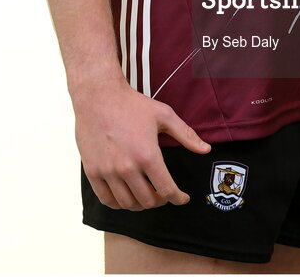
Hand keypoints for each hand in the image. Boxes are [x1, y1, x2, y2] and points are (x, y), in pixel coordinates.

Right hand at [72, 75, 210, 209]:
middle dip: (159, 201)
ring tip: (146, 194)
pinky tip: (125, 196)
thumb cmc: (132, 105)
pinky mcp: (92, 172)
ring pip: (127, 203)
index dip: (178, 198)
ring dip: (140, 204)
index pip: (166, 190)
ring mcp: (108, 172)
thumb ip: (186, 134)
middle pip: (147, 201)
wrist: (98, 96)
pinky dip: (118, 204)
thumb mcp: (164, 115)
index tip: (182, 198)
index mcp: (147, 155)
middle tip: (163, 194)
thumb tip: (206, 149)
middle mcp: (127, 168)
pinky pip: (106, 200)